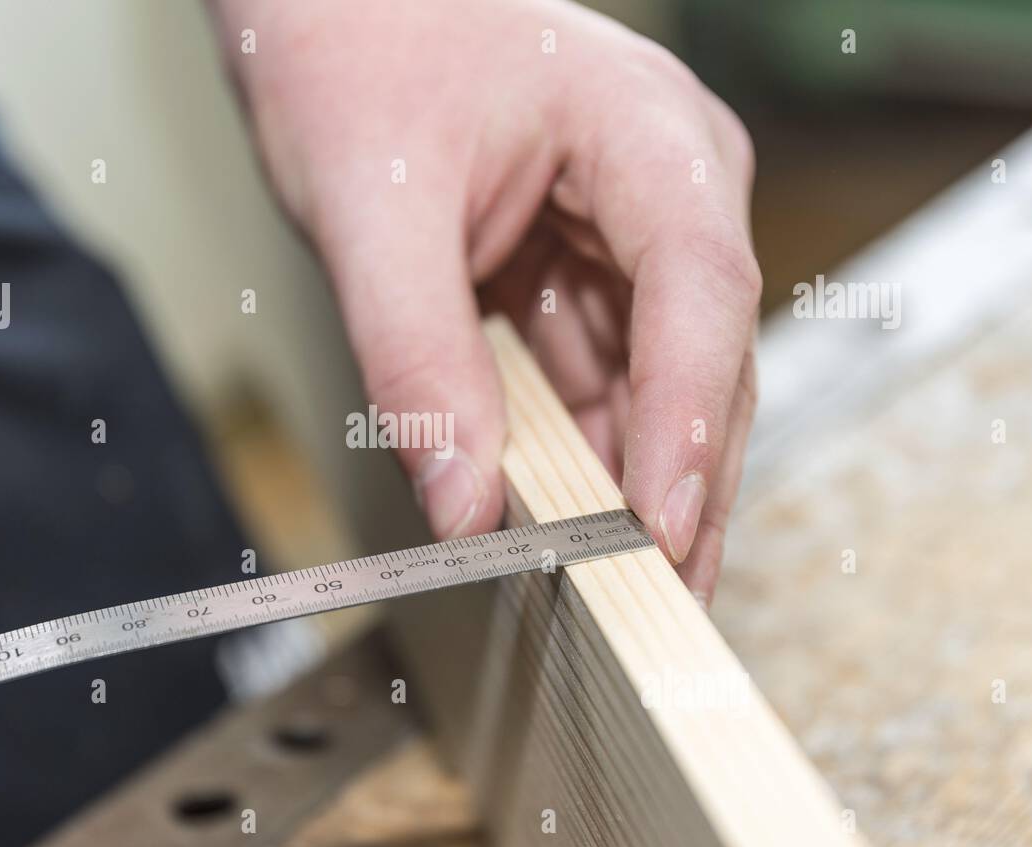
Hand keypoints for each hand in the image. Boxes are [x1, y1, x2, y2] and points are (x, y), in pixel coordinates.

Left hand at [210, 0, 759, 605]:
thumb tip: (463, 501)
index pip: (698, 292)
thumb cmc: (358, 49)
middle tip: (664, 603)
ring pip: (658, 381)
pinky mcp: (588, 271)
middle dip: (682, 481)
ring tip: (626, 588)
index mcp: (646, 137)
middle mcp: (666, 187)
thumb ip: (417, 357)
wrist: (329, 4)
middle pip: (702, 356)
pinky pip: (602, 375)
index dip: (690, 421)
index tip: (667, 530)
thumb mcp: (373, 210)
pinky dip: (588, 447)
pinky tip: (579, 517)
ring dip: (637, 479)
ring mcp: (632, 233)